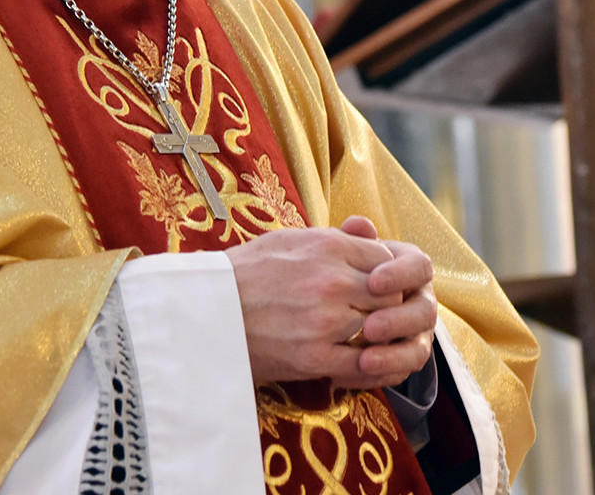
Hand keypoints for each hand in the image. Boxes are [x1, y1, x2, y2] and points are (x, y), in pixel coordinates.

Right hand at [224, 218, 396, 383]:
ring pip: (376, 329)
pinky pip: (360, 363)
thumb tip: (368, 230)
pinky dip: (361, 363)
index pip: (385, 259)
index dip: (384, 275)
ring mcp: (327, 321)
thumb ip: (334, 237)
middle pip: (389, 296)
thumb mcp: (289, 239)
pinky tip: (348, 359)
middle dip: (383, 306)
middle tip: (369, 313)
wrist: (205, 311)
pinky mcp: (315, 357)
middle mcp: (334, 281)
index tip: (372, 286)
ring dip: (369, 335)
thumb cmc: (244, 273)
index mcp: (329, 247)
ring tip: (354, 336)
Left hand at [337, 217, 437, 389]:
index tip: (373, 281)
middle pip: (425, 311)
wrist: (321, 305)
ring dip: (393, 356)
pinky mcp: (402, 360)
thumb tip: (358, 224)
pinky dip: (379, 377)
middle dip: (398, 320)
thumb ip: (351, 241)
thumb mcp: (341, 253)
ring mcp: (416, 334)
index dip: (401, 274)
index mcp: (410, 269)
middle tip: (369, 327)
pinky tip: (350, 375)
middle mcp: (420, 300)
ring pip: (418, 349)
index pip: (420, 267)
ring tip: (363, 360)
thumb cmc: (335, 270)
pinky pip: (400, 374)